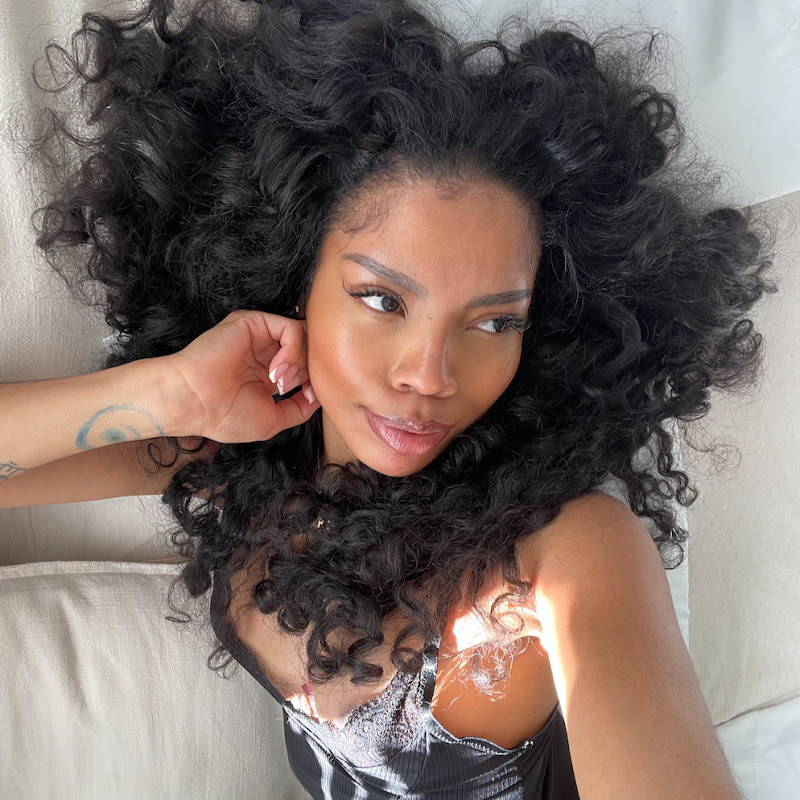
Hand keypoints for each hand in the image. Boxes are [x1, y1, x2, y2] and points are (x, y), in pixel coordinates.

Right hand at [164, 309, 320, 442]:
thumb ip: (299, 409)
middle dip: (307, 372)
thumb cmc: (223, 416)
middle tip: (287, 388)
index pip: (306, 367)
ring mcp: (260, 337)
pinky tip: (275, 369)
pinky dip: (293, 350)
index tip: (307, 396)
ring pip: (304, 338)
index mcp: (268, 374)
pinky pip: (291, 328)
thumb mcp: (272, 421)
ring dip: (299, 363)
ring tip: (278, 381)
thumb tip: (318, 396)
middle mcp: (265, 353)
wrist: (193, 402)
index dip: (313, 380)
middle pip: (309, 350)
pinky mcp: (253, 323)